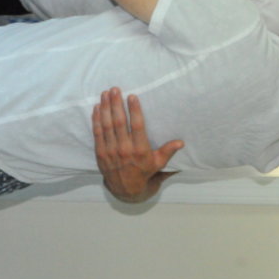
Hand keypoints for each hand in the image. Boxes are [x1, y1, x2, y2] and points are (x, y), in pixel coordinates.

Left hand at [92, 87, 183, 202]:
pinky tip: (97, 107)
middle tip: (115, 89)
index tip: (132, 96)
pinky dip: (96, 119)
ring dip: (105, 108)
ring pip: (106, 126)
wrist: (125, 189)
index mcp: (140, 150)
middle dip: (116, 104)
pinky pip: (97, 133)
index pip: (137, 127)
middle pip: (119, 123)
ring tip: (105, 93)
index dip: (134, 111)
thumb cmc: (144, 171)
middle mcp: (124, 149)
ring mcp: (110, 151)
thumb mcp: (158, 163)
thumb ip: (168, 151)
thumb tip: (182, 142)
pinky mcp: (100, 152)